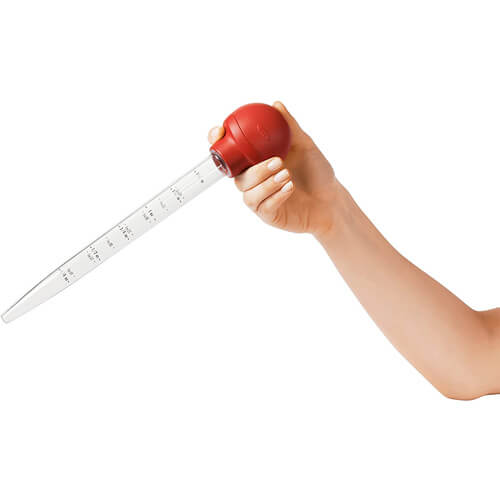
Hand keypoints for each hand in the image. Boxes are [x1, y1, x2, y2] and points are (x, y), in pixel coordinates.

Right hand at [208, 102, 338, 236]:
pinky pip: (262, 206)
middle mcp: (253, 179)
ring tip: (287, 175)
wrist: (331, 200)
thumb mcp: (305, 145)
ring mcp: (259, 198)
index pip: (229, 152)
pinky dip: (275, 196)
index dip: (218, 142)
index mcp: (256, 160)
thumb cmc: (317, 172)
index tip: (220, 132)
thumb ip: (290, 127)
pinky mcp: (268, 214)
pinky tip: (290, 188)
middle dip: (255, 169)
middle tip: (278, 161)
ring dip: (266, 183)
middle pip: (237, 176)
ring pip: (248, 193)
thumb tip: (277, 105)